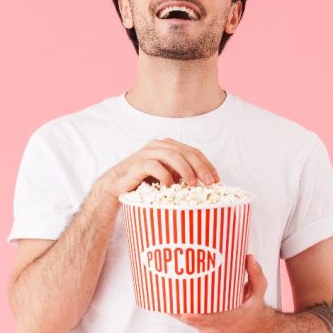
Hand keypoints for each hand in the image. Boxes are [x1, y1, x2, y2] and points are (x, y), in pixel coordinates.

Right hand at [94, 137, 220, 200]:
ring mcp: (147, 152)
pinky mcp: (137, 163)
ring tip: (194, 184)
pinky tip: (170, 187)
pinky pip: (154, 165)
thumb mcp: (167, 178)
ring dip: (186, 169)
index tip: (217, 179)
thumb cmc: (143, 183)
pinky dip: (165, 175)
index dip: (207, 164)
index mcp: (168, 146)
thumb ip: (181, 176)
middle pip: (186, 152)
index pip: (193, 151)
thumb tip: (205, 185)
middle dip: (200, 167)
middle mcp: (159, 145)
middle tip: (210, 182)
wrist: (115, 187)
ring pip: (172, 155)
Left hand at [170, 253, 267, 332]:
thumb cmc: (253, 304)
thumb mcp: (259, 289)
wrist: (253, 323)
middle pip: (194, 321)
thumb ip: (256, 274)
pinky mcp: (204, 326)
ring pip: (189, 321)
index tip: (185, 314)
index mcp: (233, 317)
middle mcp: (218, 326)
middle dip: (179, 311)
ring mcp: (210, 328)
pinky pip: (189, 321)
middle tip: (166, 297)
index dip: (197, 318)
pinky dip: (178, 312)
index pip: (213, 320)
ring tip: (162, 296)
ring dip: (175, 311)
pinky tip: (166, 301)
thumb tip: (249, 257)